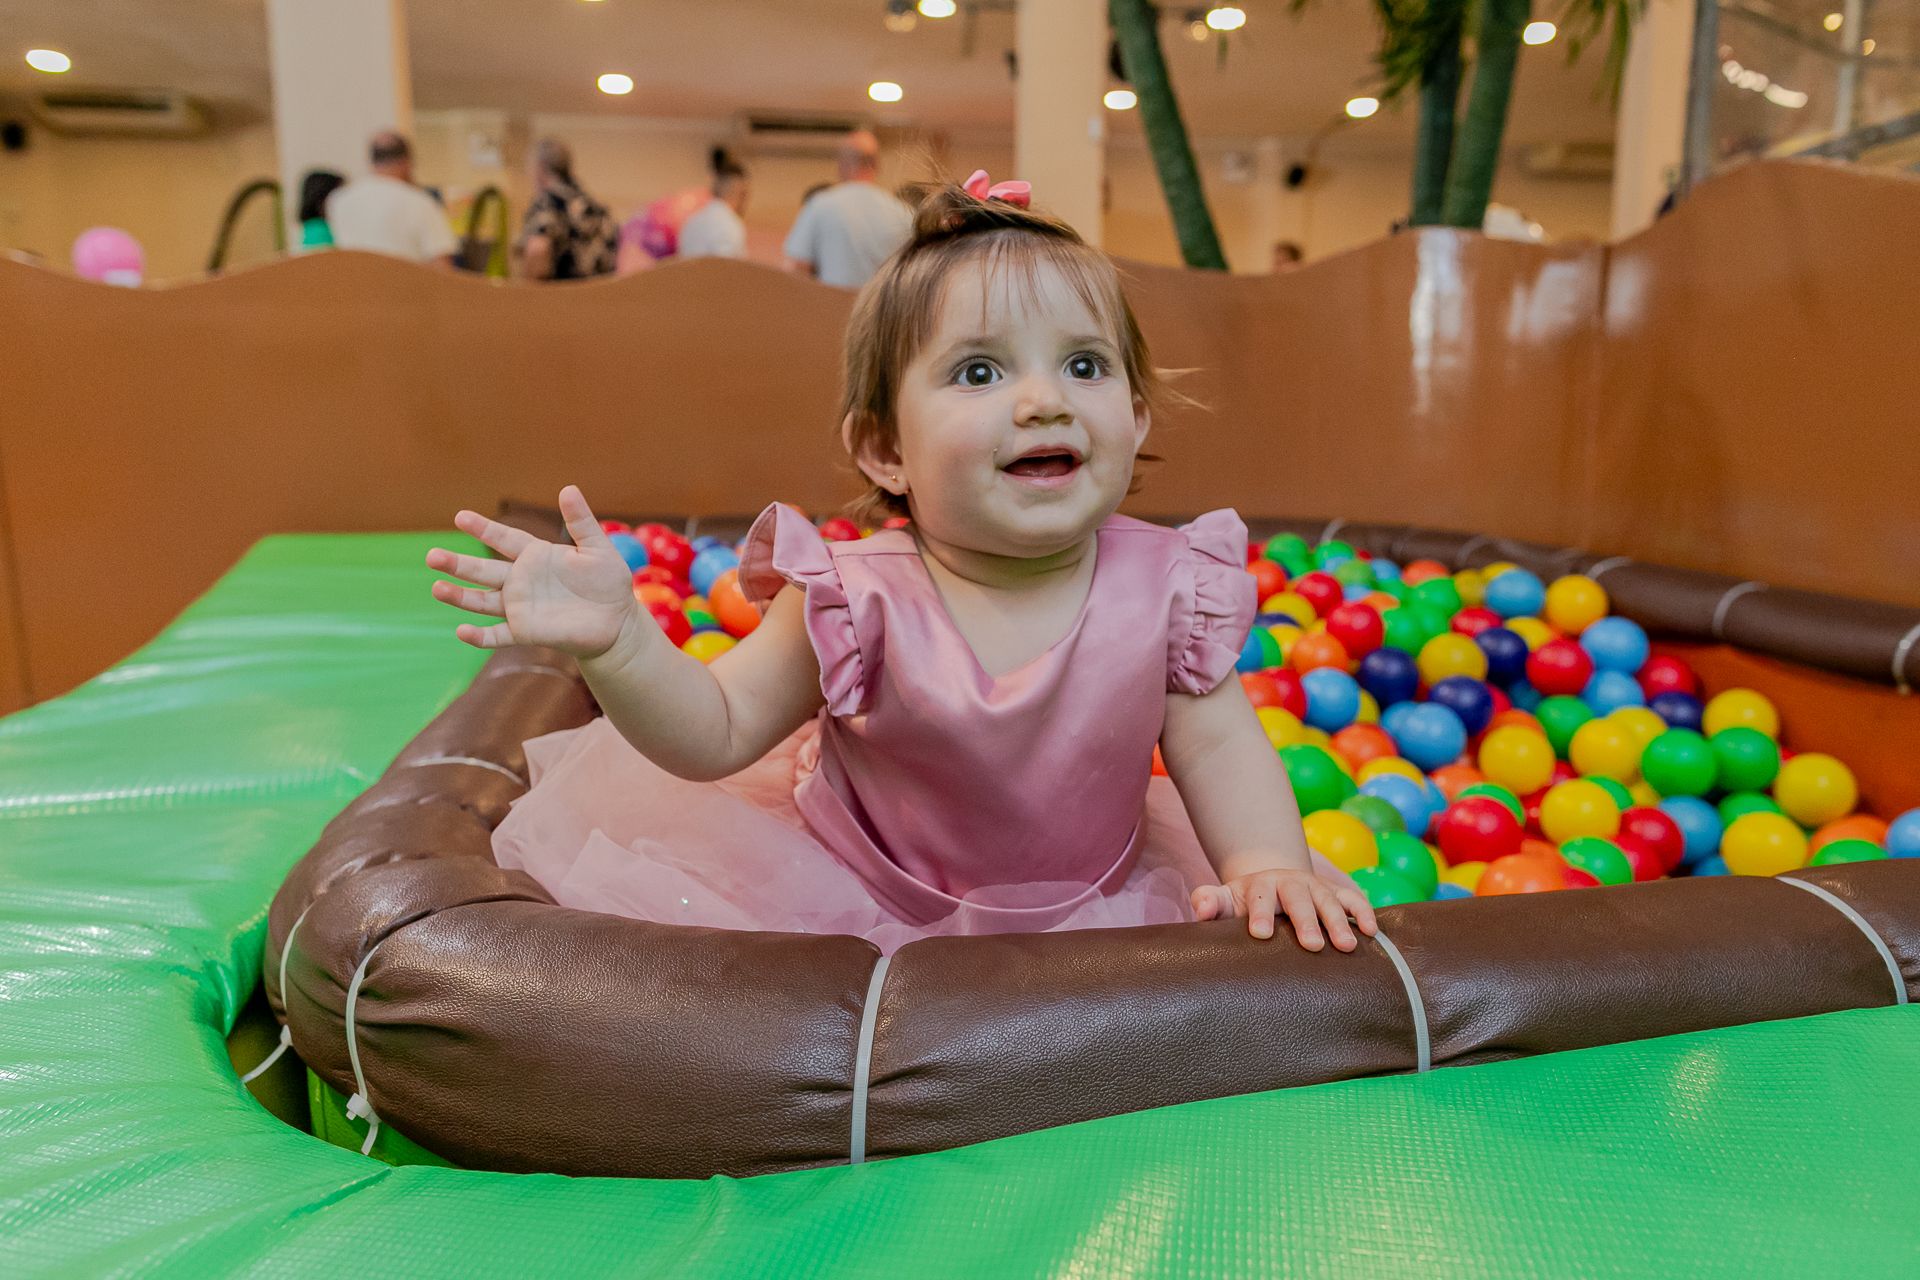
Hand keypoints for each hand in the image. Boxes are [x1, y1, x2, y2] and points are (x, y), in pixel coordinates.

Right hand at [425, 486, 638, 658]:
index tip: (460, 517)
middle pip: (483, 571)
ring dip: (460, 596)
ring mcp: (520, 607)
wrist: (617, 622)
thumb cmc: (608, 583)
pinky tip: (461, 631)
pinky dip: (479, 635)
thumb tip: (569, 488)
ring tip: (437, 588)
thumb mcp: (598, 549)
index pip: (504, 539)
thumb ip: (581, 521)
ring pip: (482, 601)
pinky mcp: (526, 632)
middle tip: (431, 556)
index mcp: (536, 556)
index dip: (483, 529)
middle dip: (458, 564)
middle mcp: (521, 580)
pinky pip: (498, 635)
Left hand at [1192, 867, 1377, 950]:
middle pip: (1299, 899)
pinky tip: (1372, 932)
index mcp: (1261, 886)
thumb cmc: (1246, 902)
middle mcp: (1292, 883)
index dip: (1259, 913)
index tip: (1260, 934)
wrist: (1274, 882)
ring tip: (1347, 947)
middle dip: (1306, 921)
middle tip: (1312, 946)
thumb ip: (1210, 902)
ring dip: (1340, 922)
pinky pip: (1353, 899)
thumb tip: (1200, 907)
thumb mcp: (1226, 900)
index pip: (1259, 896)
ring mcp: (1316, 887)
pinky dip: (1363, 912)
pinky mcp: (1336, 893)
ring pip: (1329, 901)